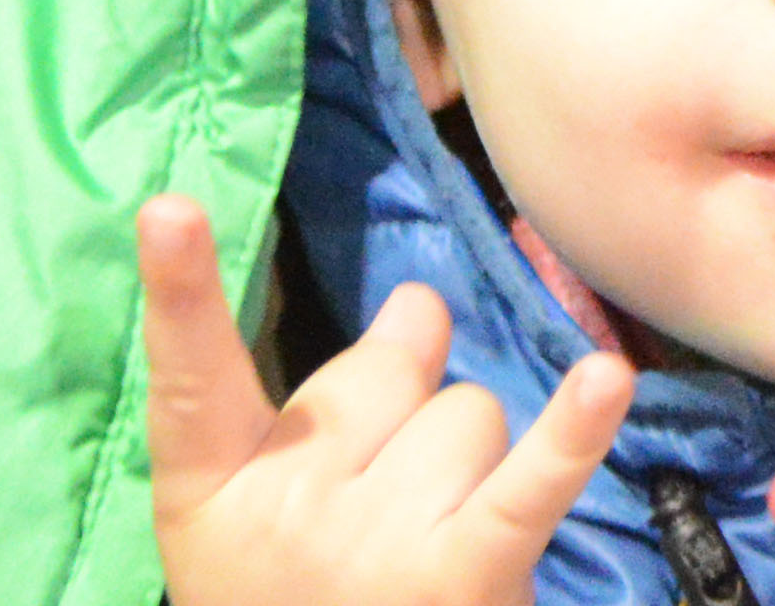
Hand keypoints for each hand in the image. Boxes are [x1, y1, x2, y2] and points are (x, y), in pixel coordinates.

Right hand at [136, 199, 634, 605]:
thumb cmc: (305, 601)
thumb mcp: (269, 521)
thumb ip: (328, 405)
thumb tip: (421, 300)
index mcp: (213, 495)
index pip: (191, 379)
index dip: (179, 292)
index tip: (167, 207)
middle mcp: (287, 513)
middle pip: (381, 371)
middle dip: (402, 408)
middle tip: (382, 505)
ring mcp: (374, 548)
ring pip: (468, 412)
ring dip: (471, 461)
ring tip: (435, 545)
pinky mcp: (464, 579)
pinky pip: (525, 484)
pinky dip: (573, 433)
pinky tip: (606, 378)